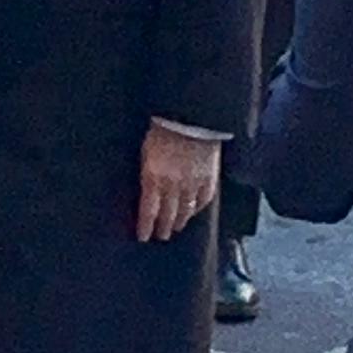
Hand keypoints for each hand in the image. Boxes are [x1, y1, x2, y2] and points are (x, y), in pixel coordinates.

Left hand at [137, 122, 221, 243]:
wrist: (191, 115)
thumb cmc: (163, 128)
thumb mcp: (145, 151)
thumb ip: (146, 173)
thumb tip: (145, 190)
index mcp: (153, 178)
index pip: (149, 211)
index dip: (146, 227)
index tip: (143, 236)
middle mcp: (173, 186)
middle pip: (167, 215)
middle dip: (163, 228)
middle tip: (161, 236)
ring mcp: (193, 184)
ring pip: (185, 211)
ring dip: (179, 221)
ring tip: (176, 227)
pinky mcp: (209, 179)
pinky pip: (203, 200)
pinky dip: (197, 208)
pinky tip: (193, 212)